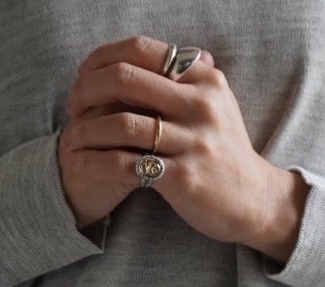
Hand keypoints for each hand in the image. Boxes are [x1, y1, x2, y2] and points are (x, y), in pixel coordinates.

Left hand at [57, 35, 300, 251]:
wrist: (253, 200)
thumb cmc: (224, 151)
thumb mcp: (215, 104)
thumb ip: (185, 77)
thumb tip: (149, 53)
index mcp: (204, 79)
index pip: (141, 49)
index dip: (102, 58)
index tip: (83, 76)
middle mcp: (201, 104)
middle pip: (125, 78)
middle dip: (86, 89)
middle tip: (72, 106)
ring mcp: (193, 141)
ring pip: (122, 123)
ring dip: (86, 130)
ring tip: (71, 139)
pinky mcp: (184, 176)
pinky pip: (128, 164)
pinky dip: (98, 162)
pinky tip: (84, 164)